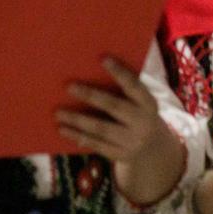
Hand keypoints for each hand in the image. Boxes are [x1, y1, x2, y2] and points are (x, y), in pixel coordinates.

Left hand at [56, 57, 185, 205]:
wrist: (153, 150)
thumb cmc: (137, 114)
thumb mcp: (139, 103)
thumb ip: (123, 90)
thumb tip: (89, 70)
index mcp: (147, 103)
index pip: (134, 85)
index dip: (120, 73)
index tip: (103, 59)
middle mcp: (142, 122)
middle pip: (115, 107)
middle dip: (91, 96)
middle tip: (69, 87)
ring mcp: (131, 141)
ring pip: (101, 129)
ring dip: (78, 120)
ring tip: (58, 113)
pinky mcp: (120, 155)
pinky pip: (96, 145)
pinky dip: (78, 136)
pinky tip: (63, 129)